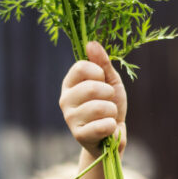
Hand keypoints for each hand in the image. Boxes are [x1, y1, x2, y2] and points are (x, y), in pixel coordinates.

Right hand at [59, 41, 126, 155]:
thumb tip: (91, 43)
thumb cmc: (109, 105)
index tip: (103, 81)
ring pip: (100, 108)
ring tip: (108, 116)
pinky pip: (102, 126)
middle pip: (91, 88)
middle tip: (108, 101)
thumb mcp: (110, 81)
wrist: (112, 135)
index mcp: (70, 83)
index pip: (81, 67)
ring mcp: (70, 118)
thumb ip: (102, 63)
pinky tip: (107, 129)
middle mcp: (65, 99)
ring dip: (112, 111)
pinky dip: (112, 126)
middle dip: (109, 94)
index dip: (99, 73)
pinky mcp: (79, 135)